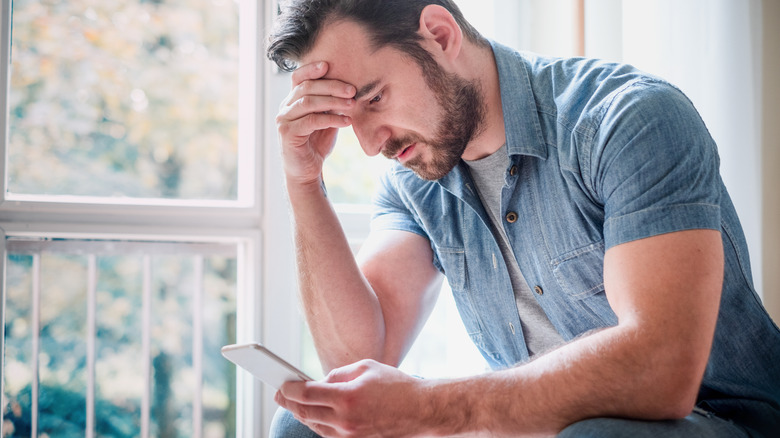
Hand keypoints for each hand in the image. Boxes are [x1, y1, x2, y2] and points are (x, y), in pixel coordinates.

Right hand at [275, 61, 355, 186]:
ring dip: (333, 102)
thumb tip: (350, 89)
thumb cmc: (316, 144)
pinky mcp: (288, 133)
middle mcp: (285, 108)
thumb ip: (332, 105)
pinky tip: (346, 121)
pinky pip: (311, 120)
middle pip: (306, 88)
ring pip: (309, 102)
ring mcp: (284, 120)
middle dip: (332, 86)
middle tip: (352, 90)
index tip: (328, 65)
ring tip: (352, 105)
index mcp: (292, 101)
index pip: (298, 78)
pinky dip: (331, 119)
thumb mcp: (327, 120)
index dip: (311, 69)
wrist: (306, 171)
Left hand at [275, 359, 432, 436]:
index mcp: (347, 397)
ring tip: (294, 403)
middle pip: (305, 413)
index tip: (281, 384)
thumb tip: (319, 382)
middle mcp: (346, 420)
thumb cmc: (395, 385)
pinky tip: (315, 415)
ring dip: (303, 414)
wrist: (422, 410)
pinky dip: (319, 424)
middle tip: (280, 394)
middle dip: (289, 403)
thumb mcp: (366, 368)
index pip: (306, 394)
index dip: (289, 389)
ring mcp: (351, 436)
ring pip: (315, 427)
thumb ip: (338, 374)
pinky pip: (329, 435)